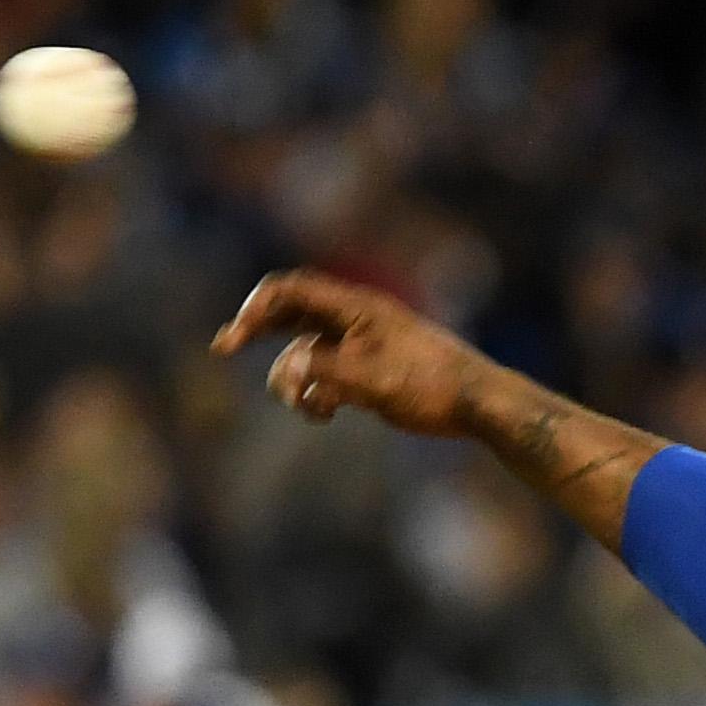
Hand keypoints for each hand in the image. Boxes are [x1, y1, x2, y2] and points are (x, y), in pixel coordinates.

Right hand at [212, 270, 480, 436]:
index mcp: (355, 307)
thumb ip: (321, 371)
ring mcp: (362, 345)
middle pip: (290, 314)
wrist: (480, 405)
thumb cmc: (431, 386)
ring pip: (305, 351)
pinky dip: (315, 392)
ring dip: (293, 379)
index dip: (253, 309)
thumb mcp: (370, 379)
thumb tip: (286, 372)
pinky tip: (325, 414)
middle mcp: (355, 319)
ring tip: (311, 409)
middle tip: (225, 349)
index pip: (289, 290)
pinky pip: (326, 374)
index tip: (233, 341)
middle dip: (258, 332)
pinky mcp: (372, 372)